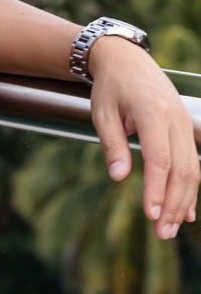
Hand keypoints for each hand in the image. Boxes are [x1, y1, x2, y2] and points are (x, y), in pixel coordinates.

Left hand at [89, 36, 199, 238]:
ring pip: (193, 170)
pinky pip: (193, 163)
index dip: (157, 189)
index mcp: (153, 113)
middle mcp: (175, 120)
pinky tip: (186, 212)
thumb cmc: (110, 87)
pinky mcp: (185, 130)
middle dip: (173, 204)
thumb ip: (112, 144)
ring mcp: (184, 125)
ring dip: (183, 202)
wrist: (126, 60)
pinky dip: (190, 189)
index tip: (150, 214)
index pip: (160, 159)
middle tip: (161, 233)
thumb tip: (120, 177)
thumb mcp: (101, 112)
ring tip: (169, 229)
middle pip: (183, 170)